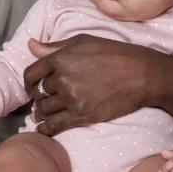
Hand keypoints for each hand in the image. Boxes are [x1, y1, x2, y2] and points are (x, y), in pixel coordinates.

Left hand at [24, 35, 164, 135]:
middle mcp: (63, 78)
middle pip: (39, 93)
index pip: (31, 73)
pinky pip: (54, 126)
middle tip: (43, 100)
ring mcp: (72, 98)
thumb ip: (54, 46)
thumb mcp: (83, 42)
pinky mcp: (83, 115)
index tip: (31, 87)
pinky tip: (43, 129)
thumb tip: (30, 45)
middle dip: (39, 97)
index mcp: (60, 58)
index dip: (28, 82)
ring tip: (44, 113)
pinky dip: (45, 129)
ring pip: (44, 110)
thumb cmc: (114, 54)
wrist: (143, 75)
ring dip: (42, 112)